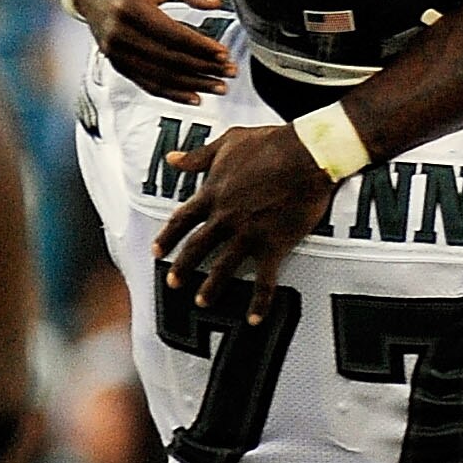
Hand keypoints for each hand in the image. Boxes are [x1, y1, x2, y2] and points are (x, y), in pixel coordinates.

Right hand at [76, 0, 229, 104]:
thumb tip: (216, 5)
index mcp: (131, 8)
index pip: (173, 35)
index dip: (201, 47)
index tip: (224, 53)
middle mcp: (120, 33)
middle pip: (169, 59)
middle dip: (203, 69)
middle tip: (229, 73)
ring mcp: (115, 52)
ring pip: (159, 77)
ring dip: (192, 85)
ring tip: (219, 87)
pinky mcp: (115, 62)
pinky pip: (146, 83)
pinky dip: (172, 93)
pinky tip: (194, 97)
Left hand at [158, 124, 335, 318]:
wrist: (307, 153)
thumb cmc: (271, 142)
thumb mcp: (229, 142)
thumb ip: (198, 155)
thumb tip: (171, 159)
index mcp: (213, 193)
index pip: (182, 219)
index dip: (167, 236)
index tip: (156, 251)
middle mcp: (225, 217)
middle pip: (196, 247)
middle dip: (182, 267)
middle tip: (172, 283)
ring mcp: (247, 234)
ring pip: (223, 268)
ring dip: (210, 288)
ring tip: (201, 302)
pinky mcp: (273, 245)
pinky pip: (264, 281)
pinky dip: (259, 303)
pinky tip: (254, 320)